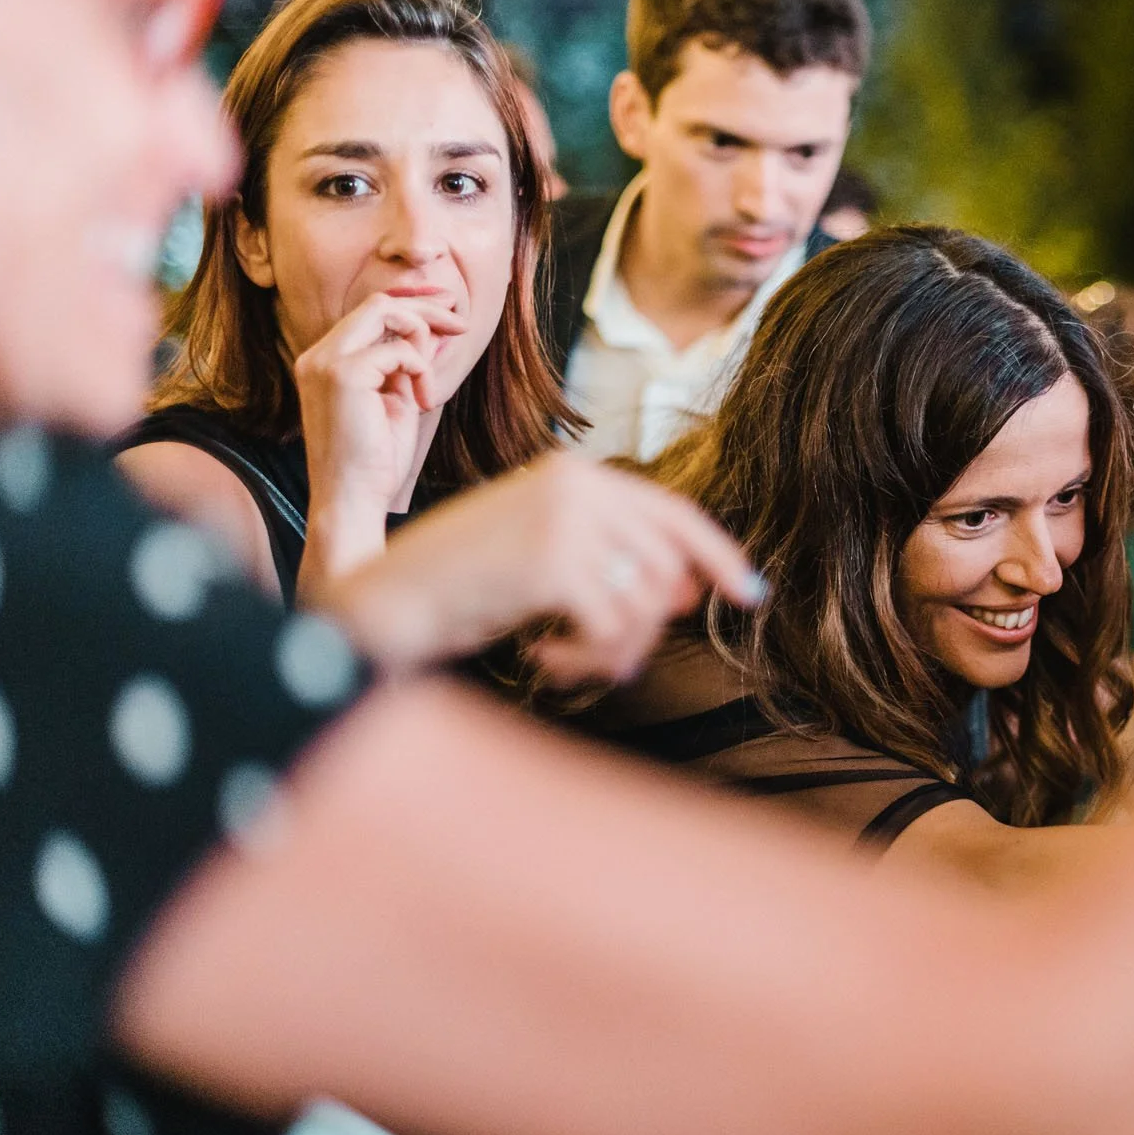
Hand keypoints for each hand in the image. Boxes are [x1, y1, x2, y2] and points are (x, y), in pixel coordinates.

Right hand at [294, 293, 466, 517]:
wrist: (352, 499)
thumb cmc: (375, 460)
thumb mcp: (396, 401)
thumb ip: (406, 366)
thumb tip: (431, 333)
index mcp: (325, 362)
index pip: (368, 315)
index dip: (411, 308)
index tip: (449, 315)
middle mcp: (318, 356)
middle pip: (376, 304)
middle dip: (425, 308)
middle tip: (461, 325)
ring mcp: (325, 362)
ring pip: (383, 312)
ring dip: (422, 337)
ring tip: (429, 384)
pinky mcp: (343, 375)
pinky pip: (398, 350)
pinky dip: (421, 370)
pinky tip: (422, 402)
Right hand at [315, 453, 765, 682]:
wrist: (384, 601)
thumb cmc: (456, 585)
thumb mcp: (539, 550)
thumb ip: (608, 555)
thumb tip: (688, 589)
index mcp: (574, 472)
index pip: (672, 512)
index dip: (717, 555)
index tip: (749, 595)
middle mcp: (576, 484)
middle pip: (665, 566)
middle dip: (650, 625)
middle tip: (612, 657)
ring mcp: (566, 519)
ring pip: (645, 602)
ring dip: (616, 649)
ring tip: (571, 659)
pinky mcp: (553, 563)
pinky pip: (613, 630)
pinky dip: (588, 661)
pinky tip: (544, 659)